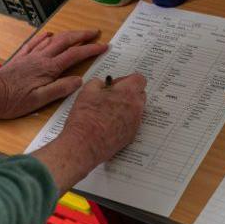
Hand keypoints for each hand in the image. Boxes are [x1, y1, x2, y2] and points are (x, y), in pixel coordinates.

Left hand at [0, 30, 107, 118]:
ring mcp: (30, 56)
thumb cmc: (12, 101)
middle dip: (82, 35)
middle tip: (95, 33)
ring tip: (78, 33)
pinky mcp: (20, 58)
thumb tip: (79, 80)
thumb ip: (60, 89)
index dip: (91, 49)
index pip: (75, 55)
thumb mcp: (39, 100)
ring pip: (52, 40)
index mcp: (48, 69)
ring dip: (67, 35)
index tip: (104, 46)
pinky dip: (44, 37)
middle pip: (65, 41)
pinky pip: (34, 43)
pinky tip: (48, 35)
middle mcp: (41, 58)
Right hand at [32, 74, 146, 192]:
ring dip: (126, 107)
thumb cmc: (85, 117)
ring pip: (136, 109)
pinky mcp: (131, 135)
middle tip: (111, 97)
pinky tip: (108, 124)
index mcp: (128, 93)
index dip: (126, 80)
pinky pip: (131, 123)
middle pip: (140, 94)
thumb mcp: (87, 91)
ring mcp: (135, 123)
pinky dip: (123, 121)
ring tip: (108, 111)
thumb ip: (98, 83)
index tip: (115, 85)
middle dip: (128, 93)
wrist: (85, 144)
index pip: (139, 79)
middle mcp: (136, 108)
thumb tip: (103, 85)